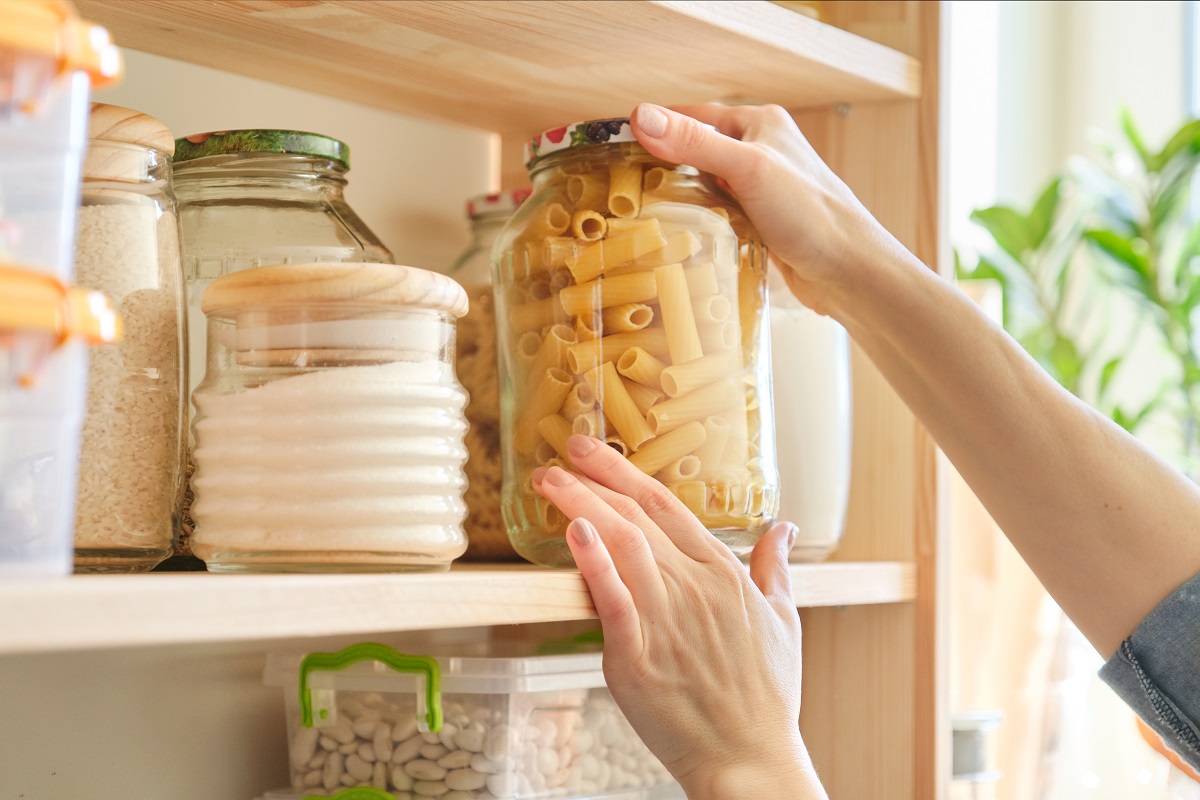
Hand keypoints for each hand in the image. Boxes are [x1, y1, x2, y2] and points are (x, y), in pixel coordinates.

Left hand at [532, 434, 826, 798]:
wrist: (749, 758)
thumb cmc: (766, 696)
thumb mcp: (784, 621)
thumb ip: (776, 568)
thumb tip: (784, 527)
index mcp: (722, 573)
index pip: (667, 507)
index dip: (625, 473)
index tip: (593, 451)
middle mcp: (693, 587)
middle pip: (637, 517)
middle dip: (594, 477)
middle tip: (560, 449)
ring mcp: (666, 619)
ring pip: (622, 544)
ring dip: (582, 505)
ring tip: (550, 481)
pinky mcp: (639, 656)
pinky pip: (613, 599)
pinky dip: (594, 562)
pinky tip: (575, 531)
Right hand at [629, 102, 903, 316]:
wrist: (849, 272)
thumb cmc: (812, 215)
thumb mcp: (747, 169)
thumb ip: (695, 143)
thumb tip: (642, 118)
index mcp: (759, 124)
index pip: (692, 116)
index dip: (654, 129)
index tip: (614, 147)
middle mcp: (760, 151)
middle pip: (695, 152)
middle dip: (662, 167)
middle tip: (622, 187)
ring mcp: (760, 188)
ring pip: (704, 186)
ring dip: (679, 199)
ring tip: (643, 214)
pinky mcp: (760, 221)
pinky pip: (716, 214)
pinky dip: (697, 223)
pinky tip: (680, 236)